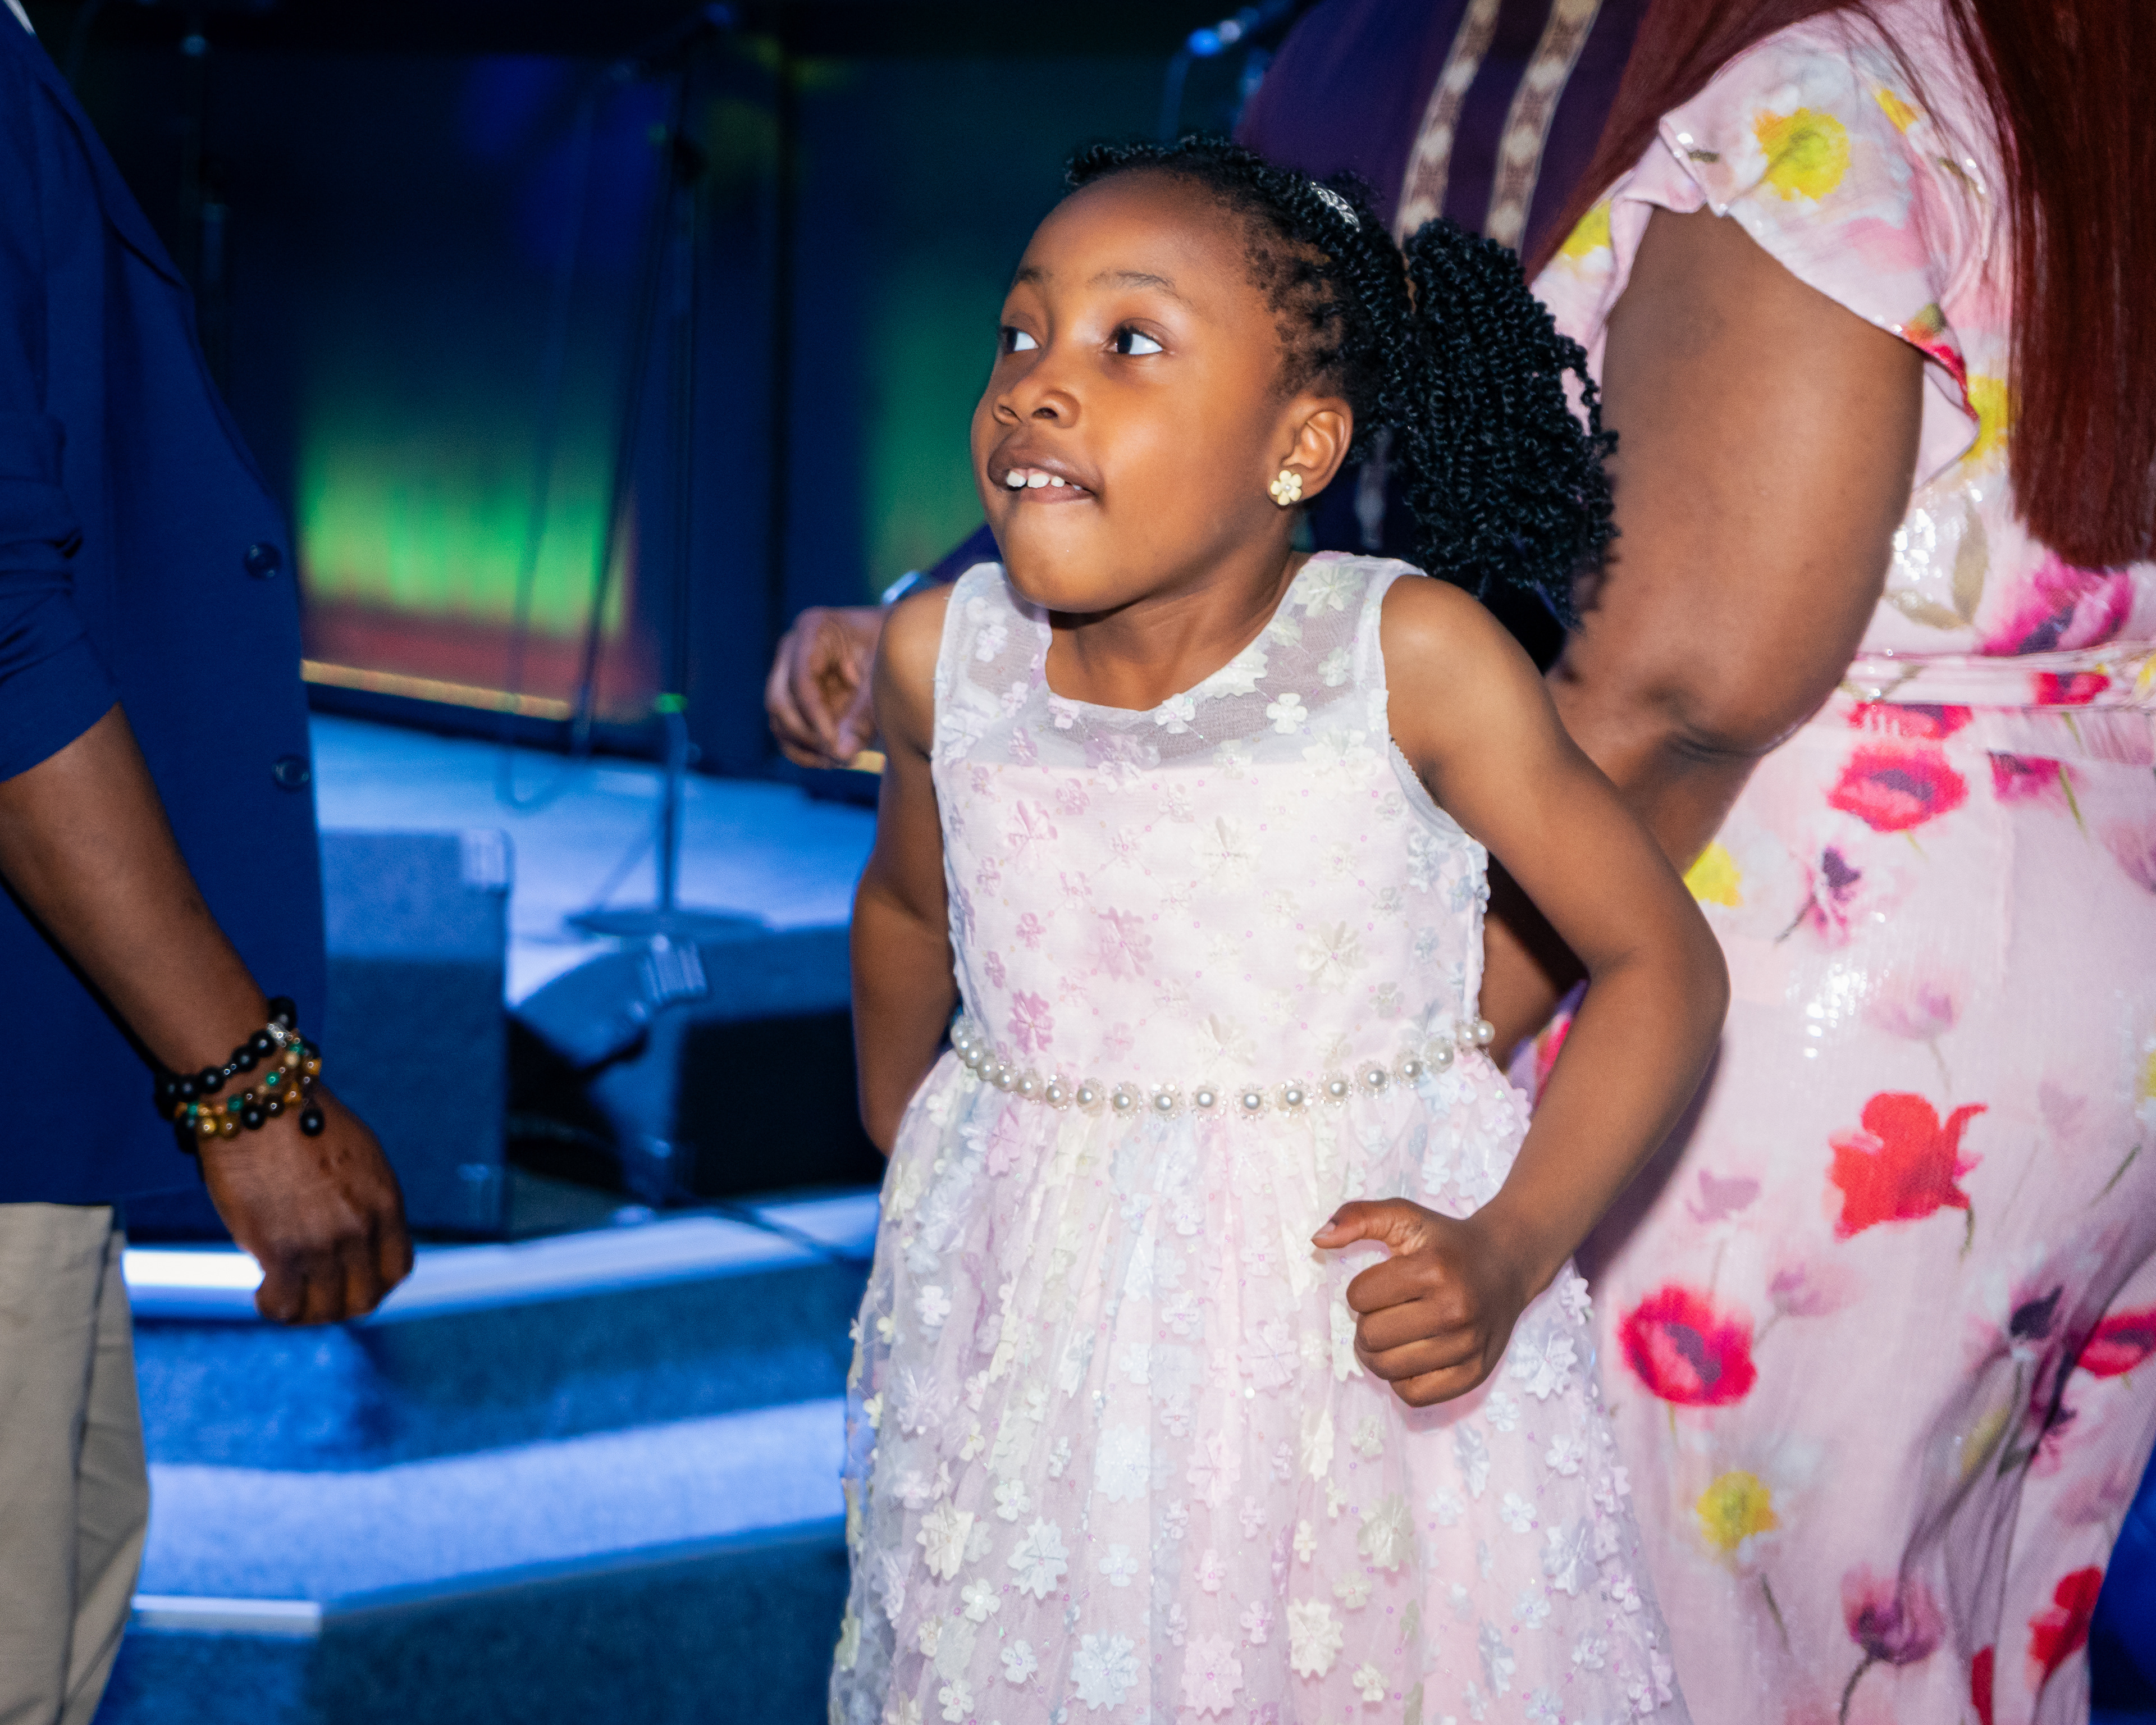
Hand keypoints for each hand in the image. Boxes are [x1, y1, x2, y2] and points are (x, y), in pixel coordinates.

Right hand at [196, 1082, 413, 1324]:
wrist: (259, 1099)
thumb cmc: (300, 1120)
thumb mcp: (358, 1158)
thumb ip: (363, 1199)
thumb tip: (355, 1234)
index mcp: (387, 1202)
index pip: (397, 1269)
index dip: (374, 1284)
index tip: (349, 1283)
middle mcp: (363, 1227)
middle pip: (364, 1298)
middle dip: (338, 1305)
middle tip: (311, 1297)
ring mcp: (325, 1242)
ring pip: (326, 1309)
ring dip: (305, 1311)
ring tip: (285, 1297)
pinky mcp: (282, 1251)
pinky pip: (285, 1305)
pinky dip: (274, 1307)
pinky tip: (264, 1293)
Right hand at [765, 604, 886, 766]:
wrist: (894, 641)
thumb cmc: (891, 652)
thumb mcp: (883, 680)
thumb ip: (864, 716)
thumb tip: (841, 755)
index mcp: (814, 629)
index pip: (801, 680)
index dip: (814, 717)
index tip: (834, 746)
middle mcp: (792, 649)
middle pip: (780, 701)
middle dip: (806, 736)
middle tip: (837, 758)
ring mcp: (787, 671)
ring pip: (778, 719)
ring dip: (803, 747)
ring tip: (838, 762)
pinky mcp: (792, 695)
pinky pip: (785, 728)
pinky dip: (804, 749)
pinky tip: (830, 760)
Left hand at [1312, 1199, 1541, 1407]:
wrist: (1506, 1264)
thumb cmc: (1446, 1242)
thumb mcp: (1404, 1217)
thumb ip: (1358, 1217)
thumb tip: (1317, 1240)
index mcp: (1433, 1269)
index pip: (1358, 1298)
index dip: (1362, 1290)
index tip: (1386, 1282)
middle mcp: (1455, 1309)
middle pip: (1370, 1337)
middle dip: (1369, 1322)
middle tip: (1389, 1310)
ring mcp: (1468, 1345)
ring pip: (1387, 1369)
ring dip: (1379, 1354)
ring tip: (1396, 1333)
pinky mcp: (1475, 1374)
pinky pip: (1413, 1395)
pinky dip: (1401, 1380)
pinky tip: (1412, 1355)